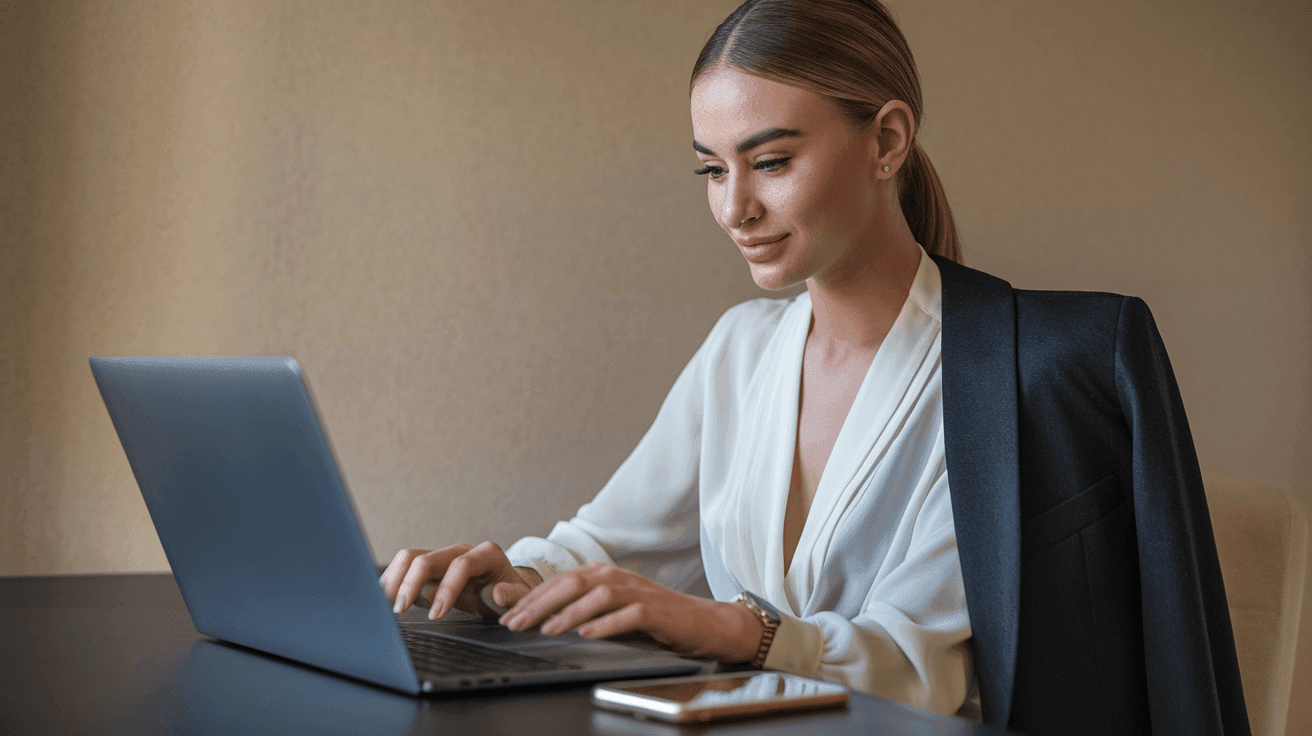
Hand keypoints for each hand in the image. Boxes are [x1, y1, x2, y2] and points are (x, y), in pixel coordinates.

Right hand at [380, 542, 541, 619]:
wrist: (507, 589)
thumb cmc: (513, 594)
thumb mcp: (521, 598)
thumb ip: (512, 596)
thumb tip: (496, 593)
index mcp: (487, 554)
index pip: (460, 565)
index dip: (446, 589)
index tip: (436, 615)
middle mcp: (462, 550)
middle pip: (427, 559)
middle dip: (411, 584)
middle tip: (400, 611)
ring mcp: (444, 556)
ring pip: (410, 557)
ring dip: (396, 580)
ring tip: (388, 605)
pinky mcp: (430, 566)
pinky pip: (405, 566)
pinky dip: (393, 580)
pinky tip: (387, 598)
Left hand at [498, 562, 763, 662]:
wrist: (703, 624)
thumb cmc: (653, 621)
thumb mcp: (610, 612)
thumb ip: (578, 610)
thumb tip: (536, 617)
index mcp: (603, 575)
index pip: (559, 582)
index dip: (530, 599)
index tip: (507, 617)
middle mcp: (617, 578)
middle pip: (572, 584)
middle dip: (539, 604)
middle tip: (515, 624)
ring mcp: (637, 592)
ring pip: (596, 596)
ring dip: (568, 613)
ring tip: (546, 630)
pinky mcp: (656, 611)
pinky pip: (628, 614)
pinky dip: (606, 624)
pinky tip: (588, 634)